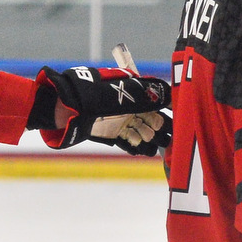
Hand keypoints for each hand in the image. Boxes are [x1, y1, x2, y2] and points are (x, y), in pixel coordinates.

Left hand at [34, 65, 172, 148]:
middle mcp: (129, 106)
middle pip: (152, 118)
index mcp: (133, 92)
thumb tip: (169, 97)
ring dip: (149, 138)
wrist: (65, 107)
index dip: (167, 109)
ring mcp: (120, 121)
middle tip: (168, 136)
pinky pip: (128, 143)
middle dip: (161, 127)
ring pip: (142, 132)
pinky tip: (144, 150)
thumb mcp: (122, 93)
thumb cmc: (93, 95)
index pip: (156, 101)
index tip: (177, 118)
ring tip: (153, 143)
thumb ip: (146, 96)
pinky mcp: (111, 135)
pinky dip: (136, 147)